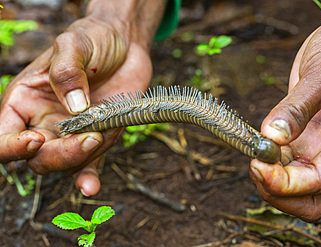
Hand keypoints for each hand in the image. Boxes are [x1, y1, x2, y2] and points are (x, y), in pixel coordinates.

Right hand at [0, 0, 165, 195]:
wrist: (126, 44)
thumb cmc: (93, 39)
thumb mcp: (74, 44)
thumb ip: (66, 72)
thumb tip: (74, 108)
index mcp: (25, 101)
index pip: (3, 136)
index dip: (12, 147)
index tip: (36, 139)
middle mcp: (43, 121)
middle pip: (36, 157)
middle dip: (58, 155)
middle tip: (88, 137)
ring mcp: (71, 133)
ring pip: (63, 164)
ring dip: (80, 159)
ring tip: (100, 135)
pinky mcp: (96, 138)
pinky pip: (88, 165)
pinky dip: (88, 177)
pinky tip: (91, 186)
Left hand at [249, 0, 320, 221]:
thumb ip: (298, 107)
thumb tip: (271, 137)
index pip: (318, 181)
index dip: (284, 183)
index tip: (257, 165)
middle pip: (311, 199)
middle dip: (279, 192)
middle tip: (255, 166)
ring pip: (301, 189)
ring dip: (273, 181)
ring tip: (256, 154)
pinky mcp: (312, 140)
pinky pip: (292, 167)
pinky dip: (273, 165)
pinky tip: (262, 145)